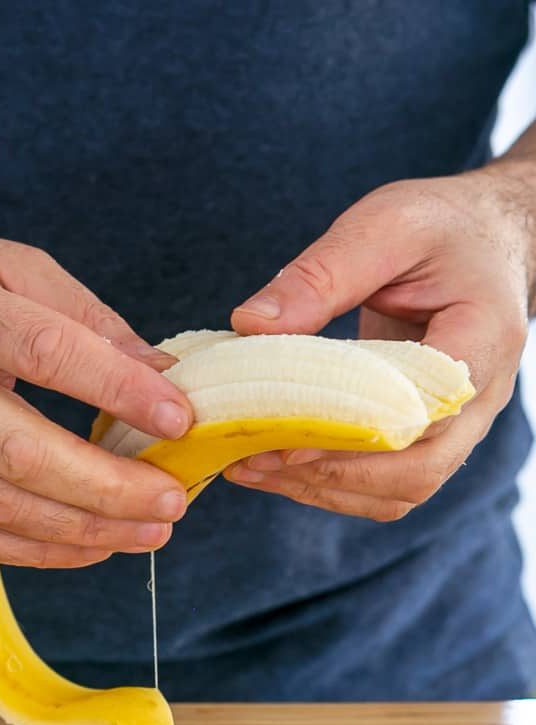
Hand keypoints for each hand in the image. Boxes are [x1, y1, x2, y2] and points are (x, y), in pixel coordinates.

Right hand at [0, 186, 192, 565]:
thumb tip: (161, 374)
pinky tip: (89, 546)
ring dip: (83, 531)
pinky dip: (36, 551)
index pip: (45, 352)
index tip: (179, 419)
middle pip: (20, 453)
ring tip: (149, 532)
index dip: (117, 389)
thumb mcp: (6, 264)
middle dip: (108, 489)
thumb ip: (85, 316)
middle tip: (173, 503)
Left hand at [225, 166, 530, 520]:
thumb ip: (322, 274)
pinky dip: (332, 485)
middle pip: (417, 471)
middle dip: (330, 475)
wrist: (481, 240)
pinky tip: (276, 467)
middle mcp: (481, 398)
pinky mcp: (428, 434)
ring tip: (250, 468)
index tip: (286, 442)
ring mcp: (458, 425)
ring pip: (401, 490)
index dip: (357, 438)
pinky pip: (386, 484)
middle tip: (253, 460)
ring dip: (325, 489)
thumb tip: (251, 324)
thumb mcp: (385, 226)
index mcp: (481, 340)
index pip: (426, 414)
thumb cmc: (441, 227)